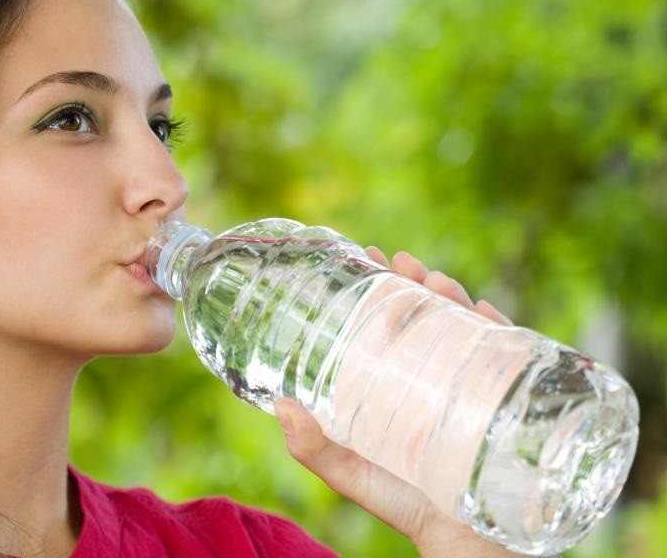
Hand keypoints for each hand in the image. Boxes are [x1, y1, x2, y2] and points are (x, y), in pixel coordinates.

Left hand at [273, 248, 521, 557]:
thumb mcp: (350, 472)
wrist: (463, 539)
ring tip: (436, 280)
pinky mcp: (504, 396)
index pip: (386, 322)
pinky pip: (507, 352)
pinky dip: (498, 328)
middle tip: (403, 263)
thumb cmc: (403, 502)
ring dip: (452, 295)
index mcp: (393, 381)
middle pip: (425, 314)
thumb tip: (279, 405)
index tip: (365, 257)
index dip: (376, 287)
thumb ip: (312, 447)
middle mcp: (430, 374)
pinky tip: (484, 312)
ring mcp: (468, 382)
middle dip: (416, 281)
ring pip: (462, 324)